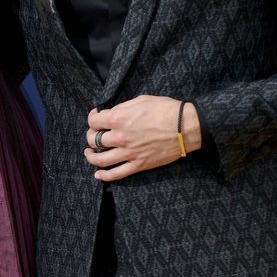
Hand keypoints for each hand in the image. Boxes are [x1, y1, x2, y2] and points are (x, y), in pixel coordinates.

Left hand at [85, 97, 201, 180]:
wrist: (186, 127)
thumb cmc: (166, 110)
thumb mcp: (141, 100)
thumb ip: (122, 108)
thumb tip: (110, 113)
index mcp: (119, 118)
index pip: (94, 121)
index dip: (92, 118)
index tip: (96, 117)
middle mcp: (120, 137)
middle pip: (93, 140)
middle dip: (91, 136)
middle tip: (95, 134)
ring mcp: (128, 153)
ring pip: (100, 159)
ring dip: (91, 157)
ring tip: (89, 153)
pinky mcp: (138, 165)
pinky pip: (116, 174)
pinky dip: (104, 176)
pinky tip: (98, 174)